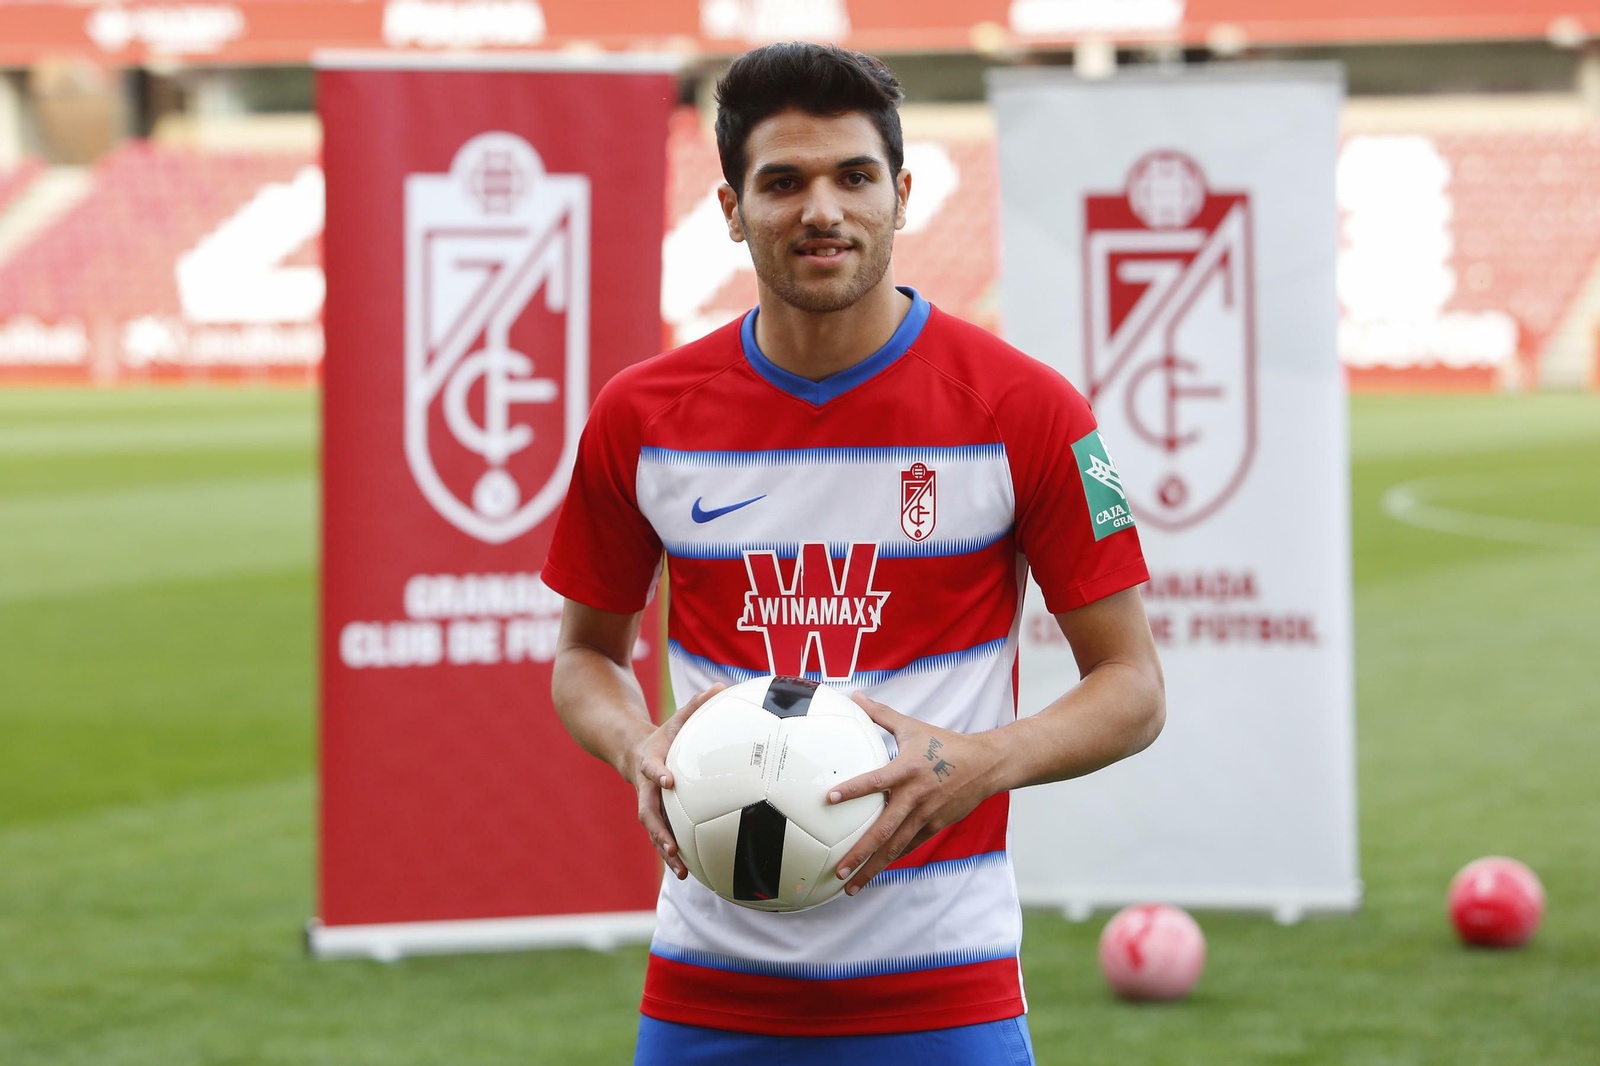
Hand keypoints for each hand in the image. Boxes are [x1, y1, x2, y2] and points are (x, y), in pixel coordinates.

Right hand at [625, 683, 725, 879]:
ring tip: (682, 871)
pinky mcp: (656, 817)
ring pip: (654, 832)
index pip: (651, 768)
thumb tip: (722, 686)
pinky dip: (674, 855)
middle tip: (672, 846)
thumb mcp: (676, 718)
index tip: (668, 780)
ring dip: (666, 852)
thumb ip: (697, 705)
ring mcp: (649, 806)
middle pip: (648, 813)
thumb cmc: (663, 736)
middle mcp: (646, 789)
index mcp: (650, 763)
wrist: (632, 752)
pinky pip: (664, 837)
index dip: (658, 773)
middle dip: (659, 831)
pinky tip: (691, 873)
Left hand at [827, 692, 1003, 895]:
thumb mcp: (912, 726)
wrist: (985, 765)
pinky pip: (909, 846)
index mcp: (907, 769)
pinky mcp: (935, 826)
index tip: (828, 799)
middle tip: (838, 868)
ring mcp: (926, 815)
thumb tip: (855, 696)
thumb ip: (880, 714)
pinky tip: (875, 873)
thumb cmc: (945, 743)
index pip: (875, 782)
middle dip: (860, 852)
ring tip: (851, 886)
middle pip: (883, 829)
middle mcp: (915, 796)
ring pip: (895, 847)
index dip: (852, 790)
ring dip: (873, 867)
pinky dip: (892, 860)